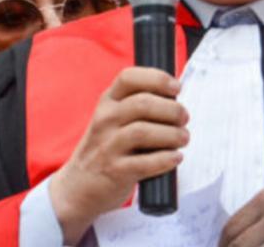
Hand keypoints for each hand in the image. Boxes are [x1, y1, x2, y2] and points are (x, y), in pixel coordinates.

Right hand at [50, 67, 187, 242]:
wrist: (79, 186)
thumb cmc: (108, 148)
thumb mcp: (114, 120)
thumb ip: (139, 106)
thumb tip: (177, 99)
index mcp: (108, 102)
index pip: (129, 78)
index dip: (157, 79)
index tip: (176, 87)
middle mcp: (105, 120)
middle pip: (143, 104)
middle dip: (172, 110)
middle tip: (184, 119)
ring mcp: (107, 145)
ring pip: (143, 131)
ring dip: (171, 134)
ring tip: (182, 139)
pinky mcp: (114, 171)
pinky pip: (144, 163)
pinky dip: (165, 159)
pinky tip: (175, 158)